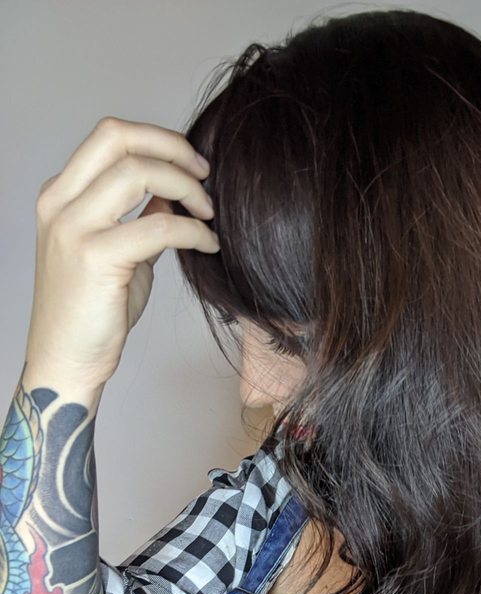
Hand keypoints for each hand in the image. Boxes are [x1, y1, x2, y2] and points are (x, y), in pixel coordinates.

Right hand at [25, 115, 219, 385]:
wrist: (67, 359)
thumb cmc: (93, 312)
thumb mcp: (119, 253)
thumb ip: (141, 219)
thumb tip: (174, 194)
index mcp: (62, 195)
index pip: (110, 136)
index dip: (158, 139)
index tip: (192, 163)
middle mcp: (61, 203)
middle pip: (117, 137)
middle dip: (172, 148)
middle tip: (205, 175)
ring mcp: (73, 228)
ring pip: (137, 172)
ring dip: (185, 187)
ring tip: (209, 213)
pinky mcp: (95, 258)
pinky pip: (158, 226)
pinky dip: (193, 230)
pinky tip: (208, 244)